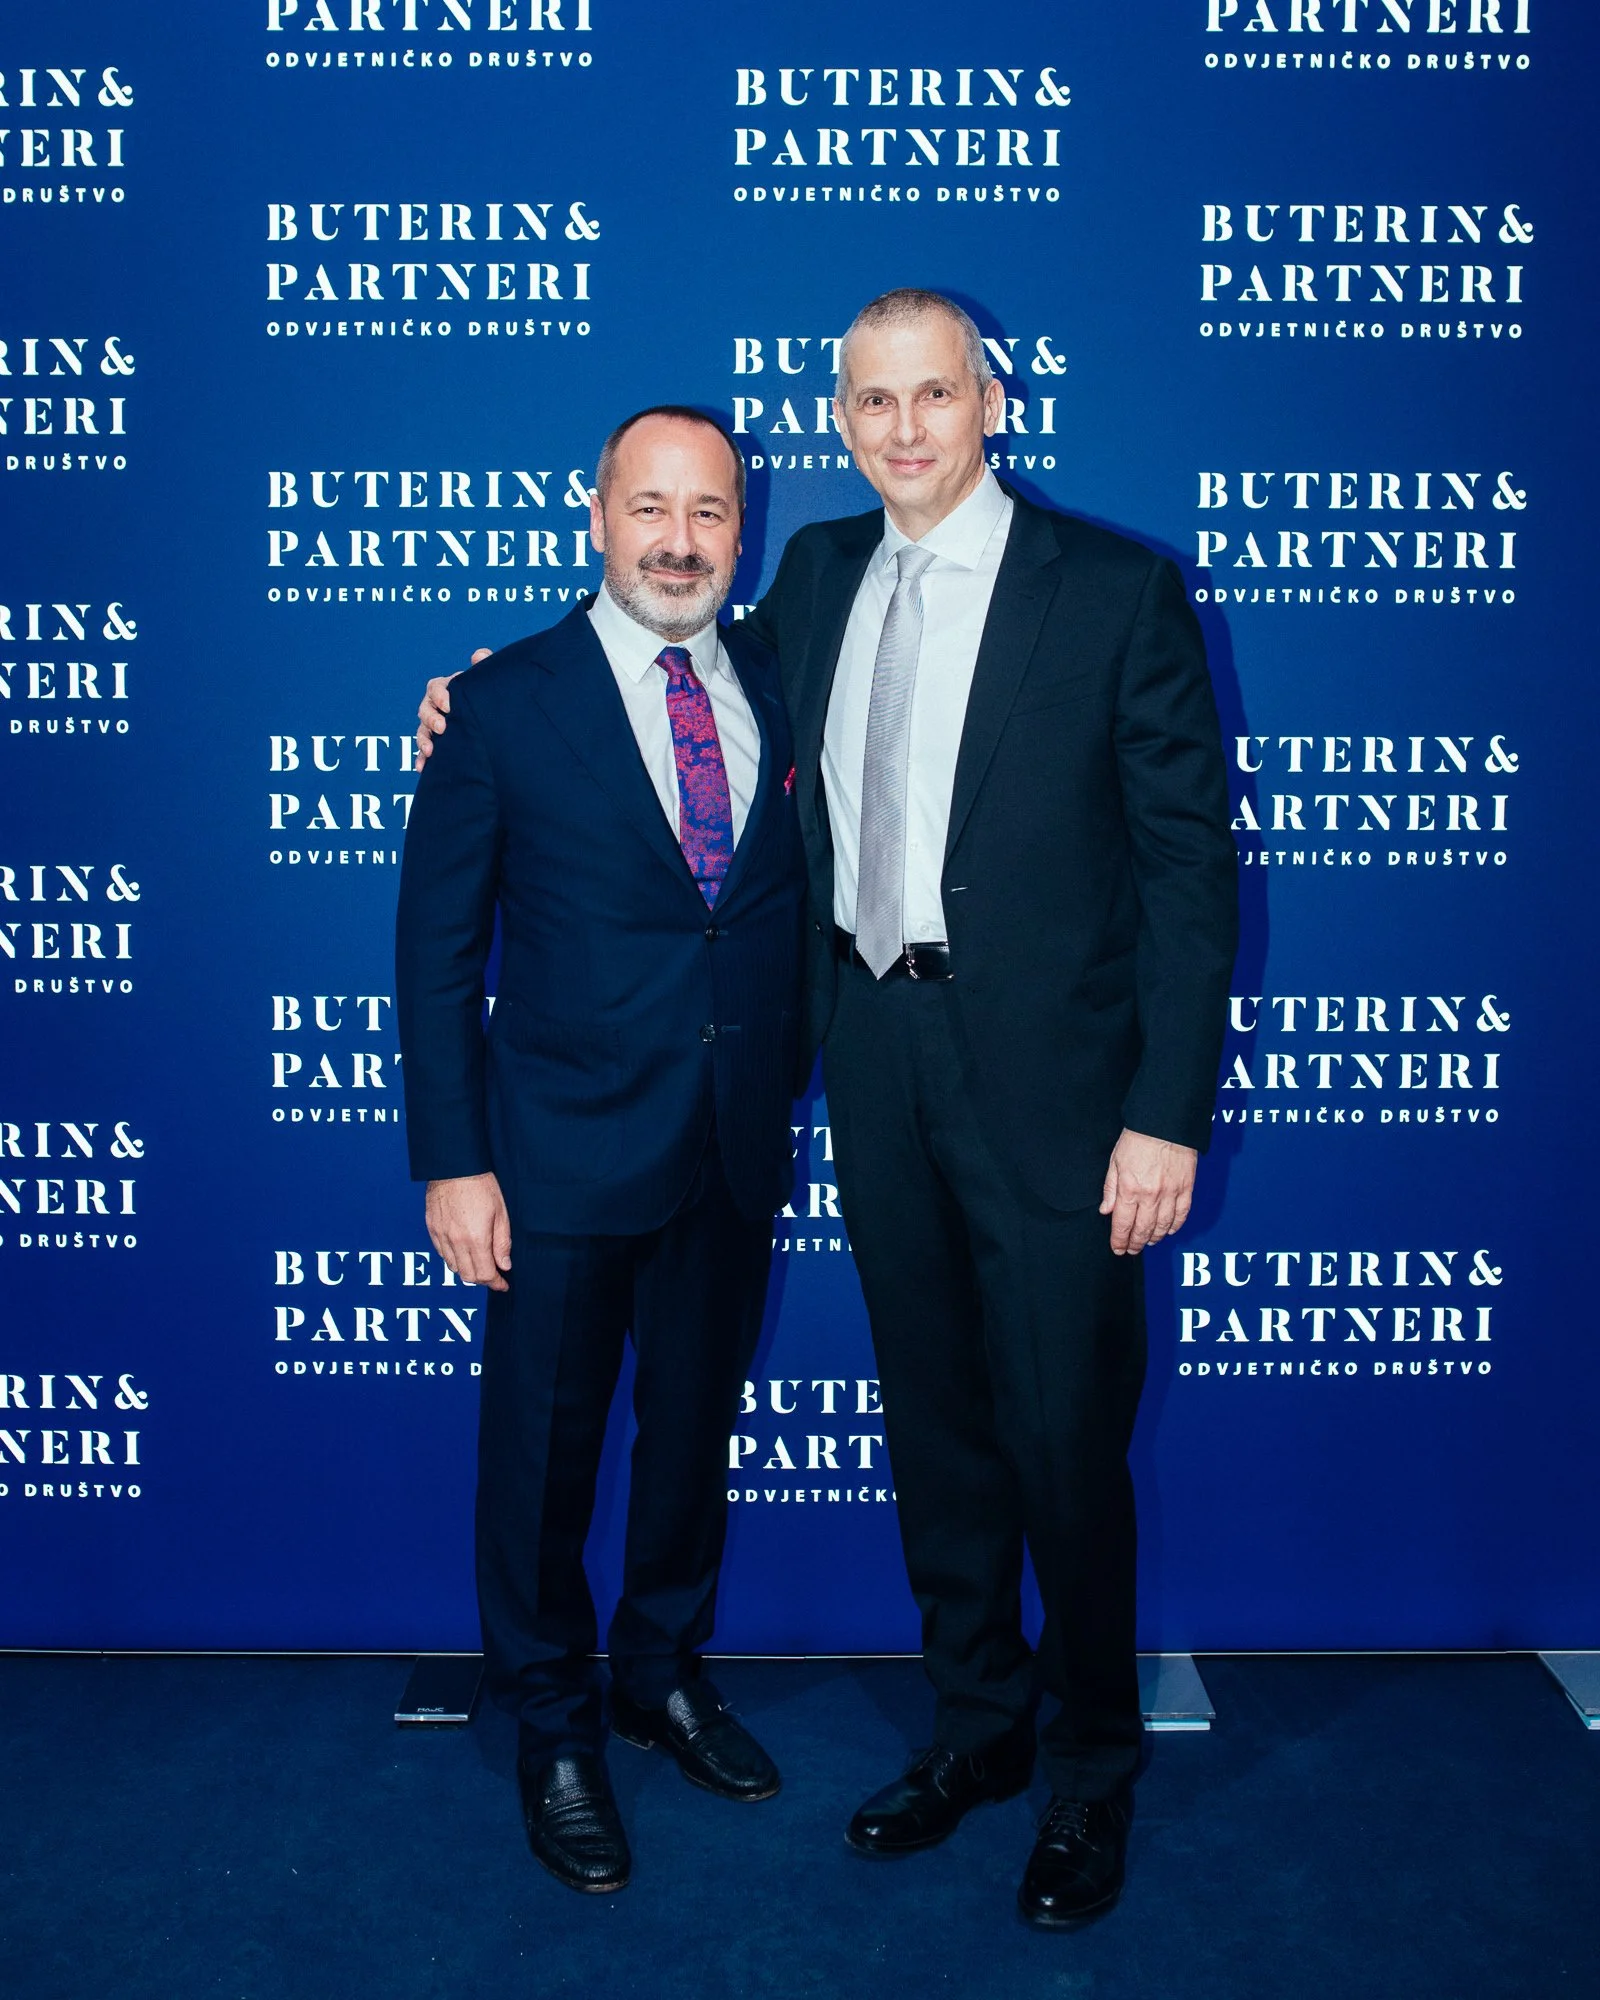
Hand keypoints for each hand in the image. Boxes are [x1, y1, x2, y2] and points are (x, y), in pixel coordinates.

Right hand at [414, 650, 487, 766]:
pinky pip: (425, 752)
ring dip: (423, 740)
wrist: (499, 727)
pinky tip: (422, 767)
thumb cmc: (489, 699)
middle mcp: (439, 707)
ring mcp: (436, 727)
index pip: (436, 687)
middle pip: (425, 709)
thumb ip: (483, 668)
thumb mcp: (488, 685)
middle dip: (431, 719)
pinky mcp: (438, 745)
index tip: (449, 704)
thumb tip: (479, 655)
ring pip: (423, 731)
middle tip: (442, 728)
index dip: (440, 695)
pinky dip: (422, 759)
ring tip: (430, 751)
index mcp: (449, 690)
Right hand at [425, 1172, 511, 1289]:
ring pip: (453, 1267)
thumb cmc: (481, 1185)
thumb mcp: (501, 1213)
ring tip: (480, 1263)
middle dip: (483, 1280)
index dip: (496, 1283)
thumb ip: (502, 1242)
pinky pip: (442, 1253)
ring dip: (468, 1271)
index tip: (503, 1284)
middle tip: (494, 1276)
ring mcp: (441, 1236)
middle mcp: (455, 1242)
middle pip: (468, 1276)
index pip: (485, 1274)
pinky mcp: (432, 1229)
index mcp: (475, 1239)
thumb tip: (504, 1265)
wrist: (454, 1166)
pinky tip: (463, 1251)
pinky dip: (454, 1258)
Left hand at [1099, 1129, 1196, 1256]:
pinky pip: (1182, 1215)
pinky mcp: (1186, 1188)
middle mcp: (1151, 1195)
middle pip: (1143, 1229)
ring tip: (1148, 1242)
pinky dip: (1175, 1226)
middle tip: (1131, 1250)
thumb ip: (1110, 1189)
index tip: (1118, 1248)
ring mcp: (1171, 1193)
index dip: (1120, 1240)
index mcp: (1130, 1189)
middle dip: (1135, 1243)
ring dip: (1154, 1238)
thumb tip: (1106, 1211)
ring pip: (1163, 1226)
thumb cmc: (1138, 1138)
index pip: (1123, 1224)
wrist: (1165, 1123)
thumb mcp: (1115, 1162)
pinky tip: (1169, 1230)